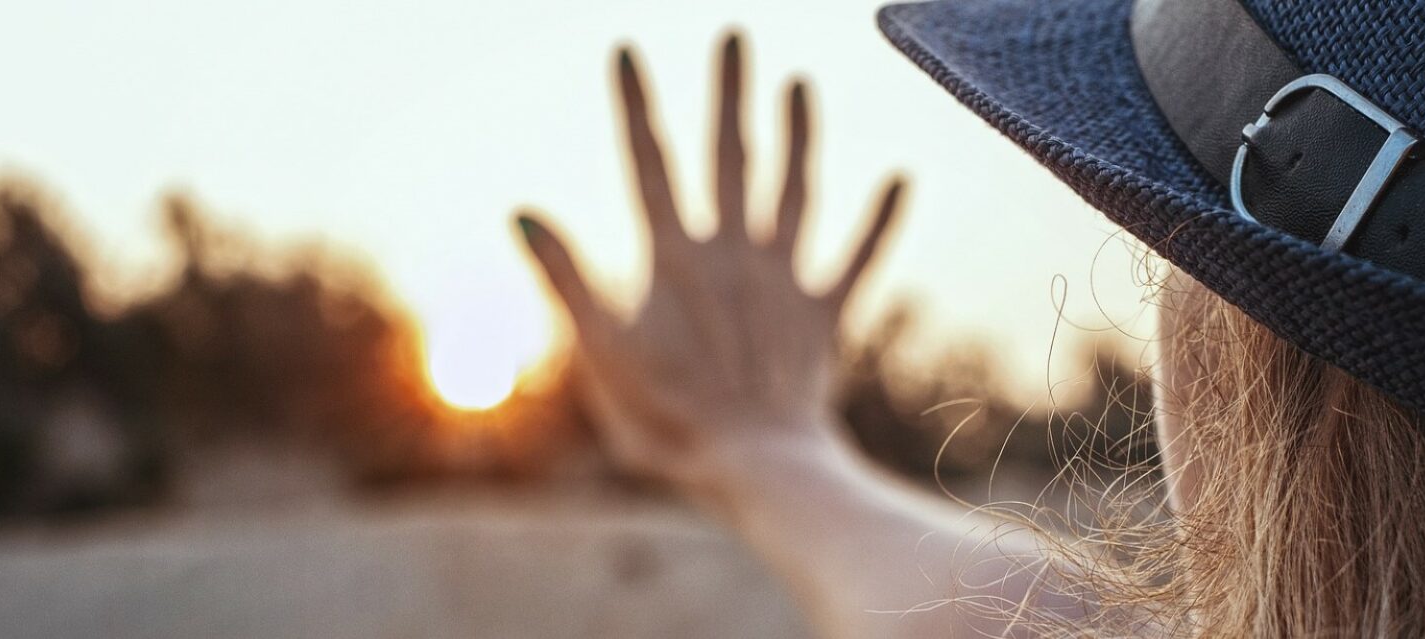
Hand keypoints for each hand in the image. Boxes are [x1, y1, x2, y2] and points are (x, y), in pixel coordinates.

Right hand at [516, 32, 903, 499]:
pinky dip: (879, 221)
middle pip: (731, 155)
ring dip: (800, 135)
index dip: (635, 105)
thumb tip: (523, 211)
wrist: (754, 468)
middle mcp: (734, 254)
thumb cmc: (667, 421)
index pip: (648, 164)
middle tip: (735, 34)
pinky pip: (859, 261)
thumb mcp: (600, 352)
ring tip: (802, 83)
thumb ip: (567, 278)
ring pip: (795, 191)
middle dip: (730, 92)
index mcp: (674, 258)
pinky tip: (901, 178)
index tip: (626, 49)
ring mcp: (784, 281)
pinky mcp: (825, 316)